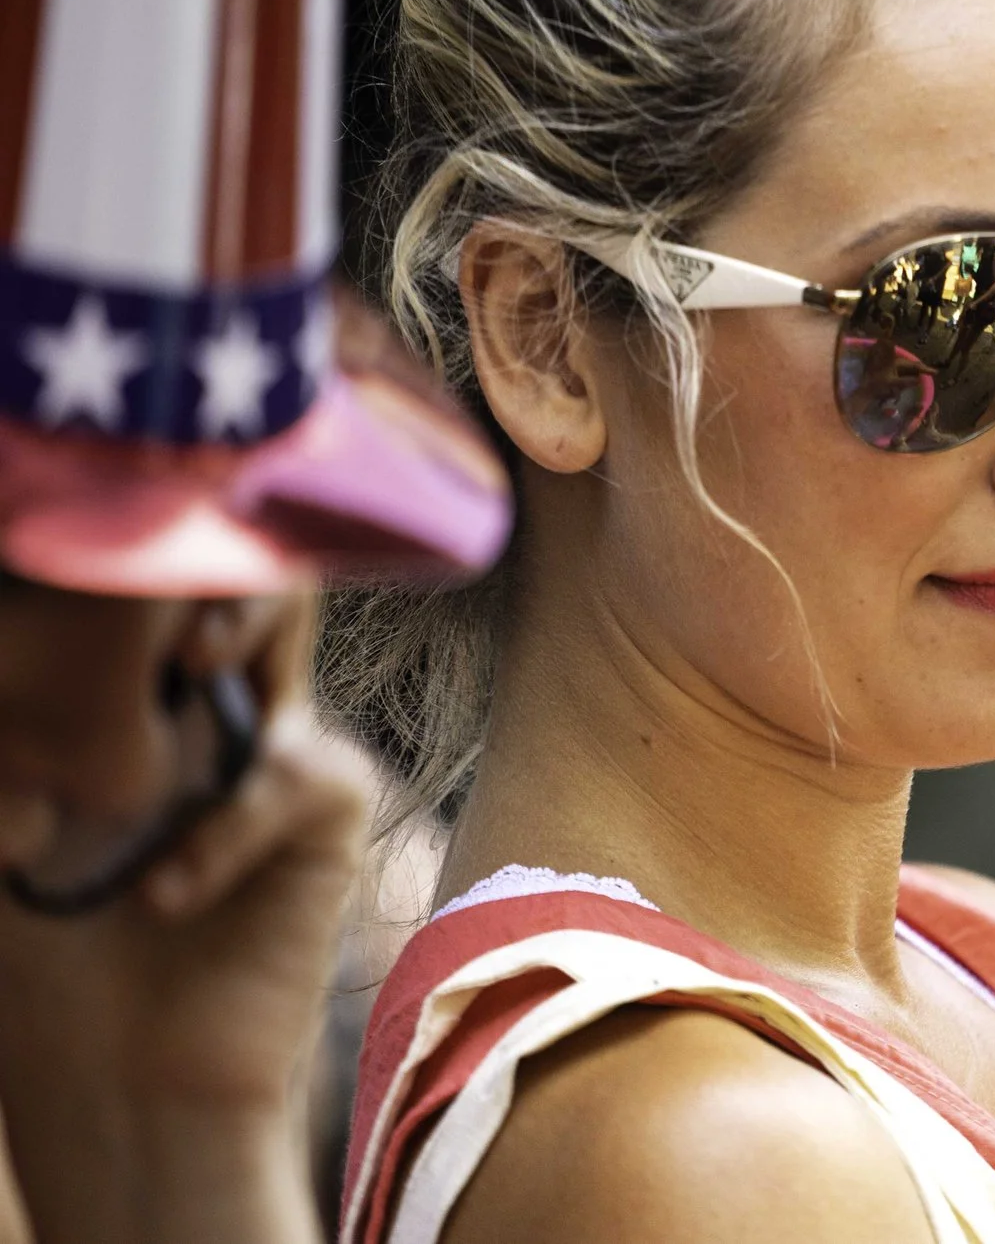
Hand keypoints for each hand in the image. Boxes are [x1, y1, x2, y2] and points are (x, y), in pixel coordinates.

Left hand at [0, 592, 371, 1243]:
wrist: (119, 1083)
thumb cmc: (41, 959)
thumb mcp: (3, 827)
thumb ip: (22, 734)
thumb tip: (13, 629)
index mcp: (124, 691)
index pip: (138, 578)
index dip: (120, 551)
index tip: (68, 564)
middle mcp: (205, 698)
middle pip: (226, 567)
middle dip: (199, 561)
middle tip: (153, 602)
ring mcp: (271, 743)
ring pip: (282, 624)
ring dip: (236, 630)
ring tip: (187, 675)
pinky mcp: (324, 808)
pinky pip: (296, 771)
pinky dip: (224, 827)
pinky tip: (162, 895)